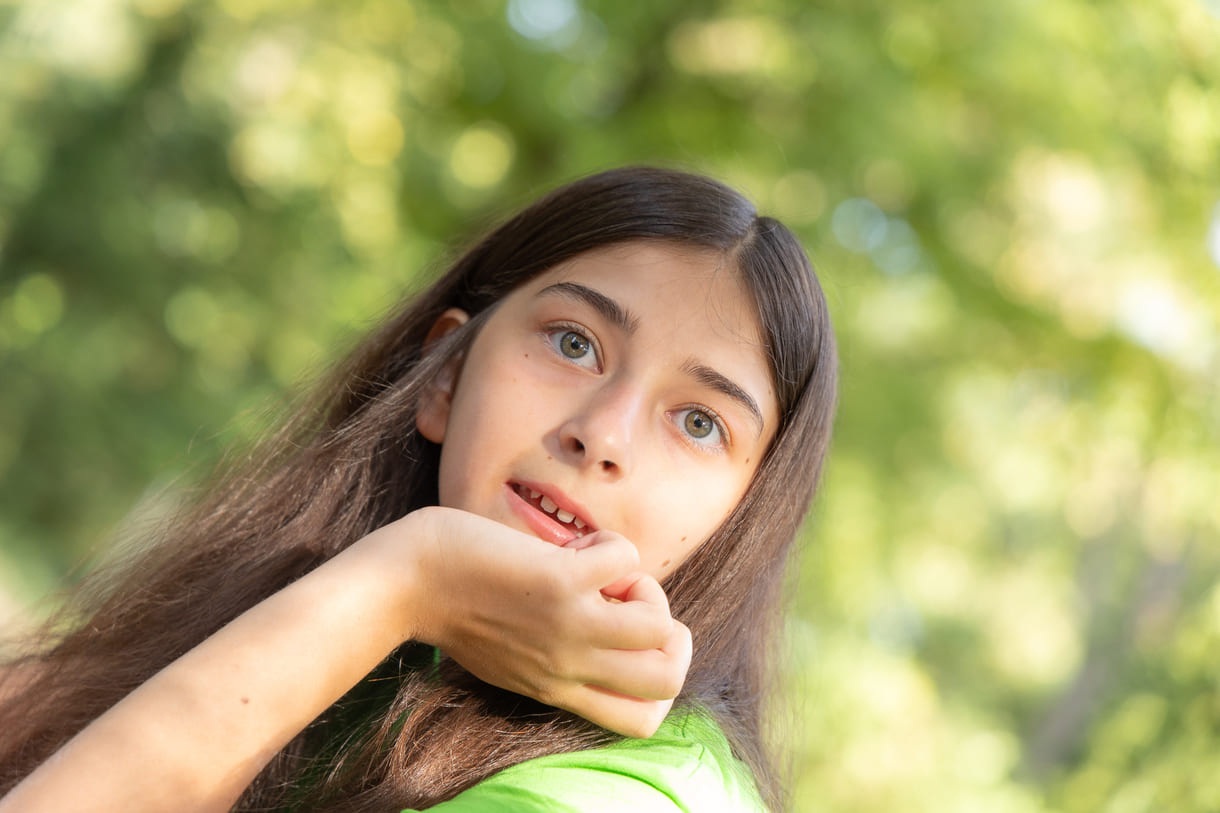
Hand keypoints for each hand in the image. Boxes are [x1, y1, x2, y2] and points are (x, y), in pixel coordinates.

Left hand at [365, 507, 691, 737]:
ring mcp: (568, 626)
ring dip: (648, 590)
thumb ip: (554, 654)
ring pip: (660, 629)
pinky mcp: (558, 581)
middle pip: (666, 681)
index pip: (643, 721)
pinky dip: (615, 546)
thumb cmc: (451, 610)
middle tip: (628, 605)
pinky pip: (627, 560)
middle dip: (670, 635)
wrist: (405, 584)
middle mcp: (570, 667)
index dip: (659, 682)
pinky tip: (581, 544)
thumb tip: (600, 613)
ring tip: (608, 575)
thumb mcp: (510, 656)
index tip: (626, 643)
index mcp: (559, 689)